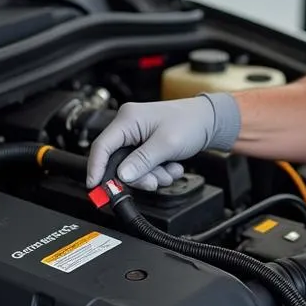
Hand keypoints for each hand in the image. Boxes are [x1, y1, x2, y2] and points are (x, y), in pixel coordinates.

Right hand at [85, 93, 240, 190]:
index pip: (102, 146)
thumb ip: (142, 161)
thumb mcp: (166, 144)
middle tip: (152, 183)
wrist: (210, 120)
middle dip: (137, 176)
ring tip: (168, 172)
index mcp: (128, 119)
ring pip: (132, 166)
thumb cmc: (191, 122)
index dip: (96, 168)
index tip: (95, 187)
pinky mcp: (145, 143)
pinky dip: (156, 170)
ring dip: (151, 175)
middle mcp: (129, 125)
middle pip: (118, 160)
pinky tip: (170, 166)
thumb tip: (122, 175)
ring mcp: (137, 134)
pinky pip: (143, 164)